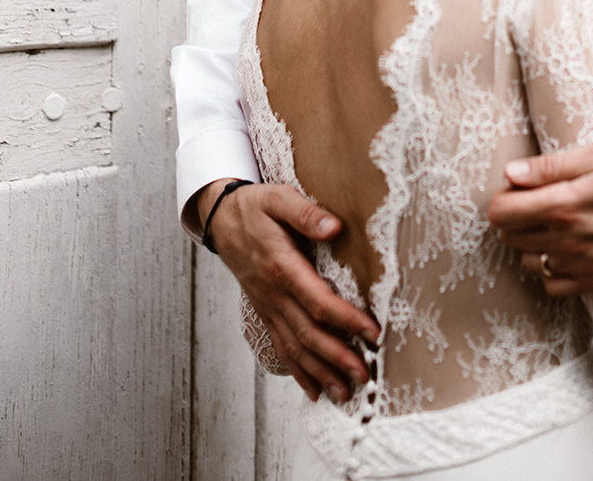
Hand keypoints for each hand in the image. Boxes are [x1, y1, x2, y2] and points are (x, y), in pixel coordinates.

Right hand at [198, 180, 379, 402]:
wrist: (220, 218)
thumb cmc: (255, 207)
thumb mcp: (279, 198)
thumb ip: (306, 214)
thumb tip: (334, 226)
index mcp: (281, 266)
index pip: (318, 301)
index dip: (347, 319)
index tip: (372, 331)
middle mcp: (274, 294)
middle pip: (309, 334)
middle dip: (338, 358)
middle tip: (365, 375)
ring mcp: (268, 307)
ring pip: (295, 348)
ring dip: (321, 373)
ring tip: (345, 393)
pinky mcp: (265, 312)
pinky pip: (281, 347)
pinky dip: (298, 371)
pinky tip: (315, 389)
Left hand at [487, 143, 592, 293]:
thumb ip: (551, 167)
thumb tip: (510, 174)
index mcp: (568, 204)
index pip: (503, 212)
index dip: (502, 196)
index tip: (518, 185)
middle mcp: (572, 240)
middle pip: (510, 236)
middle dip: (513, 215)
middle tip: (534, 199)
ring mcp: (585, 266)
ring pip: (529, 261)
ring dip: (530, 241)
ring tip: (551, 222)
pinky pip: (552, 285)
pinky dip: (549, 268)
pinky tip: (564, 248)